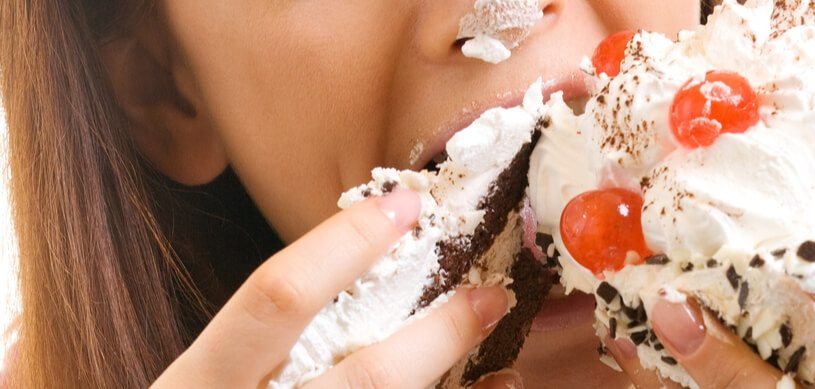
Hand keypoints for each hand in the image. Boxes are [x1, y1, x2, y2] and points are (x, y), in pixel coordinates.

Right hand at [153, 190, 512, 387]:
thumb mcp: (215, 377)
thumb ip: (275, 338)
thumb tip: (373, 264)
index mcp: (205, 380)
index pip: (277, 297)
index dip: (346, 244)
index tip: (408, 204)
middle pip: (368, 377)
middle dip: (440, 334)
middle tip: (490, 293)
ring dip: (461, 386)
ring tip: (504, 364)